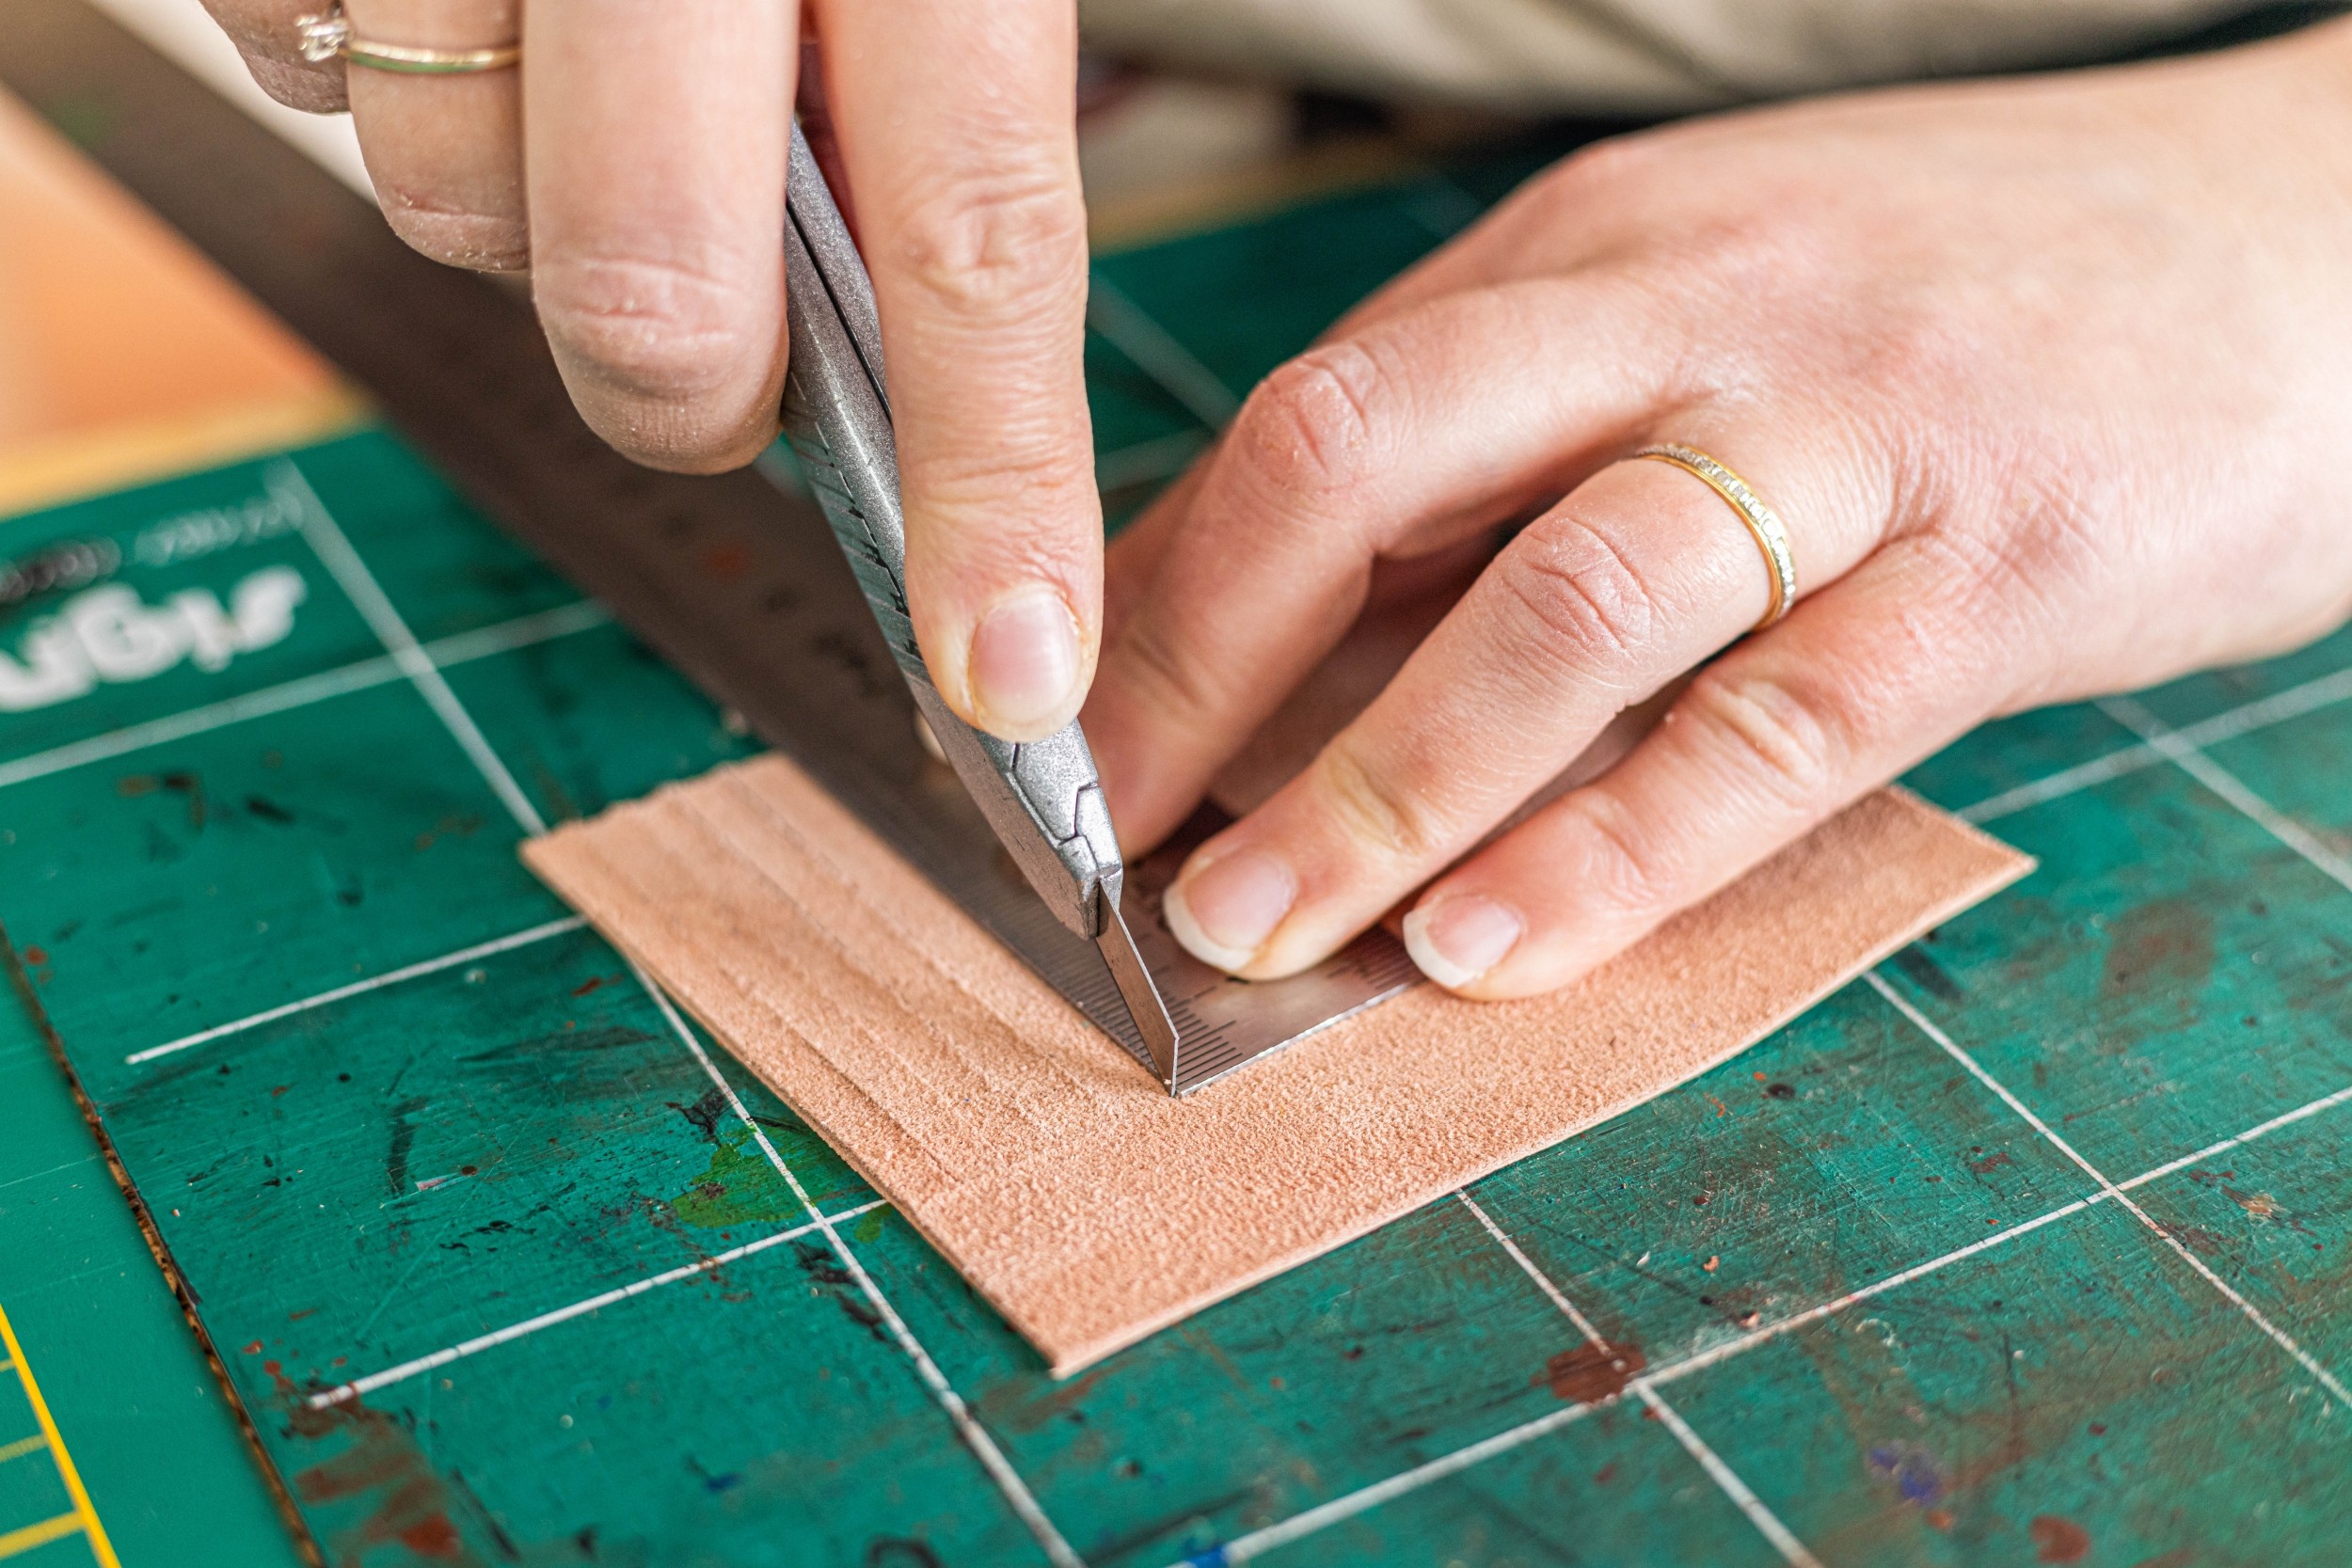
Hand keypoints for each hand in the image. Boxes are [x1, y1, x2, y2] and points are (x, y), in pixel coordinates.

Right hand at [207, 0, 1100, 741]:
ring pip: (450, 209)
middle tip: (724, 312)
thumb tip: (942, 353)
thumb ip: (950, 82)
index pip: (973, 235)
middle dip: (694, 377)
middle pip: (652, 305)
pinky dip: (385, 61)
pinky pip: (306, 71)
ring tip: (577, 39)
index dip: (994, 486)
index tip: (1010, 676)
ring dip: (526, 196)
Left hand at [1083, 19, 2351, 997]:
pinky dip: (1615, 849)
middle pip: (1368, 460)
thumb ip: (1496, 462)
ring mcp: (1846, 429)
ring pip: (1559, 603)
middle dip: (1201, 669)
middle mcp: (1684, 311)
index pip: (1308, 419)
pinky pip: (1776, 727)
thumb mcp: (1697, 325)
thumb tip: (1254, 622)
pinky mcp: (2003, 561)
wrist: (2310, 233)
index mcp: (1583, 257)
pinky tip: (1492, 947)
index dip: (1155, 596)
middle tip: (1106, 845)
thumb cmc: (1953, 310)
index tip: (1055, 748)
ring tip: (1256, 930)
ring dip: (1379, 785)